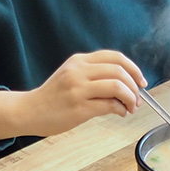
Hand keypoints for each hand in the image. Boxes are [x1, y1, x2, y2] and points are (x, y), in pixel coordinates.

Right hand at [0, 50, 146, 141]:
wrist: (28, 111)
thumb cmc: (53, 97)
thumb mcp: (71, 75)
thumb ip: (95, 74)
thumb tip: (127, 83)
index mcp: (79, 61)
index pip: (116, 57)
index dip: (134, 69)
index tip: (141, 81)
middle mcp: (79, 71)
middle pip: (119, 71)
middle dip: (135, 86)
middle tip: (138, 98)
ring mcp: (78, 89)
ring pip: (117, 86)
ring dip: (130, 98)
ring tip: (131, 107)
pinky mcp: (78, 107)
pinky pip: (109, 105)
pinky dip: (121, 109)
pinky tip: (120, 113)